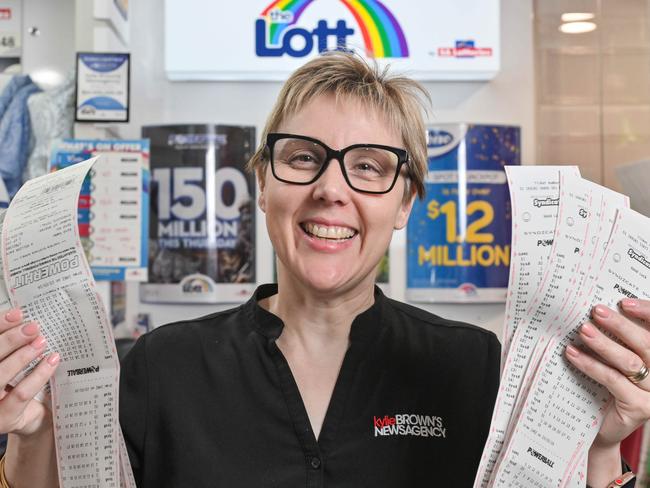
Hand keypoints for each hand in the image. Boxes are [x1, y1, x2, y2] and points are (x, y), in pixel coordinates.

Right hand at [0, 308, 58, 436]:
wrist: (28, 420)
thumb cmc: (17, 386)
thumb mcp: (11, 364)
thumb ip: (12, 348)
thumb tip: (26, 322)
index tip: (17, 313)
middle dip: (10, 339)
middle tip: (33, 327)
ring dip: (22, 355)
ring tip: (41, 341)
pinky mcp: (3, 418)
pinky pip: (21, 393)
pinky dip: (39, 375)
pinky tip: (52, 360)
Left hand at [565, 299, 649, 482]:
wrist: (599, 427)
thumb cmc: (604, 387)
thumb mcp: (611, 359)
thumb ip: (614, 339)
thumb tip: (595, 309)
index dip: (647, 314)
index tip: (623, 302)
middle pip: (647, 344)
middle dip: (621, 325)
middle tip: (597, 311)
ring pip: (631, 362)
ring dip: (604, 344)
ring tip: (583, 330)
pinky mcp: (641, 408)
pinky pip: (614, 380)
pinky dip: (591, 365)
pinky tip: (573, 354)